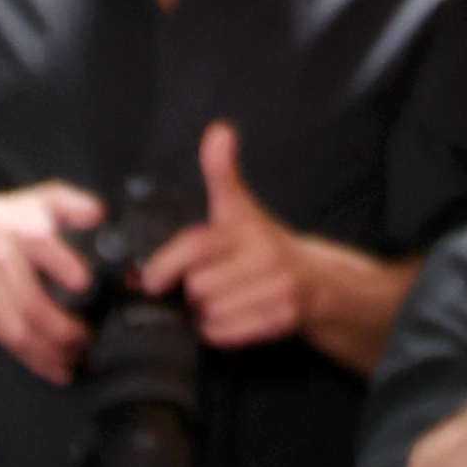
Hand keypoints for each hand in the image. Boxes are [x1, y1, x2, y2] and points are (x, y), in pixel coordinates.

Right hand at [0, 178, 103, 382]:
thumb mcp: (38, 199)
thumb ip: (74, 205)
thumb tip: (101, 216)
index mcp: (25, 234)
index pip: (46, 251)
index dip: (69, 272)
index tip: (86, 286)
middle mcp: (6, 264)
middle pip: (34, 305)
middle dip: (64, 330)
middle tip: (88, 339)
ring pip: (21, 332)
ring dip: (50, 353)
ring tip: (74, 360)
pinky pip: (10, 343)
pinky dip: (34, 361)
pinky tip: (55, 369)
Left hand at [139, 121, 309, 345]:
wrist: (316, 280)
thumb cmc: (265, 246)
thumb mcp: (241, 206)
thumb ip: (222, 174)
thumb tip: (218, 132)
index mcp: (246, 226)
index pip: (195, 246)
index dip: (166, 265)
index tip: (151, 279)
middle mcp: (263, 255)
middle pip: (196, 286)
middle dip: (193, 290)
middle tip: (205, 283)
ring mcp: (275, 289)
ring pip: (209, 313)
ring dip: (204, 313)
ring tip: (221, 298)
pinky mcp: (280, 319)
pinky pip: (224, 333)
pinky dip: (219, 330)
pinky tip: (232, 315)